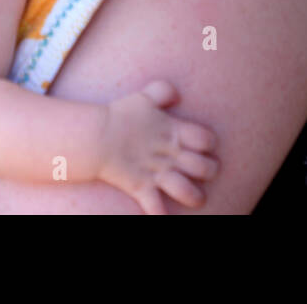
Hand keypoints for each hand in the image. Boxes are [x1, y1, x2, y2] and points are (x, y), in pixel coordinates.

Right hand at [97, 79, 218, 214]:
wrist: (96, 135)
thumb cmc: (121, 115)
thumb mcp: (144, 97)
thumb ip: (163, 91)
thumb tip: (177, 96)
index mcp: (174, 131)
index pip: (206, 139)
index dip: (209, 144)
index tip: (206, 147)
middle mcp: (170, 154)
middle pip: (205, 167)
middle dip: (210, 171)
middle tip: (207, 172)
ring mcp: (156, 172)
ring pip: (186, 190)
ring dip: (194, 197)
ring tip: (197, 199)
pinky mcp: (140, 187)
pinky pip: (155, 206)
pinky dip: (160, 214)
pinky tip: (164, 215)